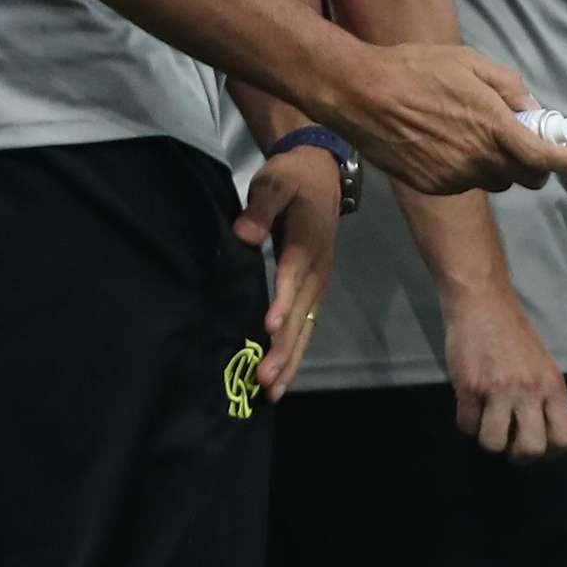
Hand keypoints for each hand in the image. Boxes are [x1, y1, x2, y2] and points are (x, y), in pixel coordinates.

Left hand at [234, 145, 341, 401]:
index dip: (282, 301)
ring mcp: (318, 282)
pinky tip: (281, 376)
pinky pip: (305, 325)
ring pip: (305, 327)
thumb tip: (244, 234)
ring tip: (272, 392)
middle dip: (283, 349)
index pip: (293, 276)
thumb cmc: (293, 178)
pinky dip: (294, 352)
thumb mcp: (275, 181)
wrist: (321, 173)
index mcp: (307, 243)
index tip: (268, 327)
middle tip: (264, 380)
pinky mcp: (313, 289)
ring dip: (289, 359)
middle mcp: (318, 270)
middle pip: (301, 315)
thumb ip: (262, 205)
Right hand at [333, 43, 566, 195]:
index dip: (564, 159)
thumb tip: (532, 108)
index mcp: (493, 127)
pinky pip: (465, 183)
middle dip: (534, 163)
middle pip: (524, 178)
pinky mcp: (432, 185)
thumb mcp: (470, 63)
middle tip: (526, 141)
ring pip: (494, 182)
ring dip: (500, 166)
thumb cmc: (416, 69)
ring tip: (480, 138)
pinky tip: (451, 145)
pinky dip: (470, 169)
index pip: (543, 159)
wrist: (361, 94)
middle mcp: (477, 159)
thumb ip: (509, 86)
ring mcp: (454, 177)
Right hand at [444, 281, 566, 460]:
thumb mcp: (543, 365)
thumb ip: (545, 396)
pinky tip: (469, 407)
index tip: (537, 444)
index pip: (566, 437)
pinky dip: (467, 423)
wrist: (483, 301)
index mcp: (553, 385)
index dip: (551, 451)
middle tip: (509, 439)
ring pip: (494, 444)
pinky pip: (467, 426)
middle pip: (532, 448)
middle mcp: (530, 390)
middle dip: (518, 454)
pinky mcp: (469, 386)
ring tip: (486, 423)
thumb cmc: (514, 334)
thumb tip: (538, 433)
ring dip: (488, 440)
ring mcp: (498, 389)